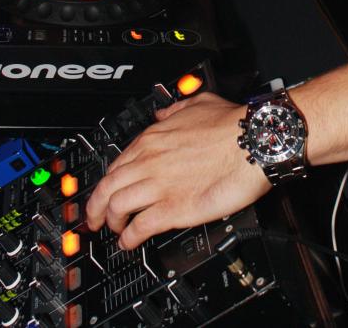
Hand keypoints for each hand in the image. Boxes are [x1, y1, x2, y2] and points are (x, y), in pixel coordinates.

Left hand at [85, 92, 270, 249]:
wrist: (253, 143)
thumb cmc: (231, 125)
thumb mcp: (197, 103)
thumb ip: (174, 109)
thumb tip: (163, 114)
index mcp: (153, 138)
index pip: (116, 162)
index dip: (107, 180)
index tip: (105, 189)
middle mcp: (149, 161)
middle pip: (107, 186)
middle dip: (95, 206)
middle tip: (93, 218)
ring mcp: (159, 186)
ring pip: (116, 207)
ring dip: (112, 222)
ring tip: (116, 231)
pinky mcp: (173, 208)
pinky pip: (139, 227)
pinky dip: (130, 238)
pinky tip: (130, 243)